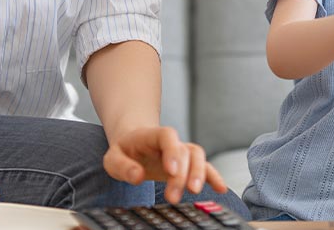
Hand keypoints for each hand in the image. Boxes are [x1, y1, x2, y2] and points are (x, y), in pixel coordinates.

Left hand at [103, 126, 227, 202]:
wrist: (133, 142)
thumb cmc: (124, 151)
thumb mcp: (112, 158)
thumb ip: (123, 166)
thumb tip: (138, 176)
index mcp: (152, 135)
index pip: (167, 136)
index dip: (172, 151)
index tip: (170, 171)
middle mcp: (171, 142)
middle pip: (185, 151)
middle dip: (182, 174)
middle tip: (173, 196)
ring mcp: (181, 152)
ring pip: (198, 157)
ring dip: (199, 174)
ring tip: (194, 192)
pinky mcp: (186, 165)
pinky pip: (204, 167)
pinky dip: (214, 176)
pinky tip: (221, 189)